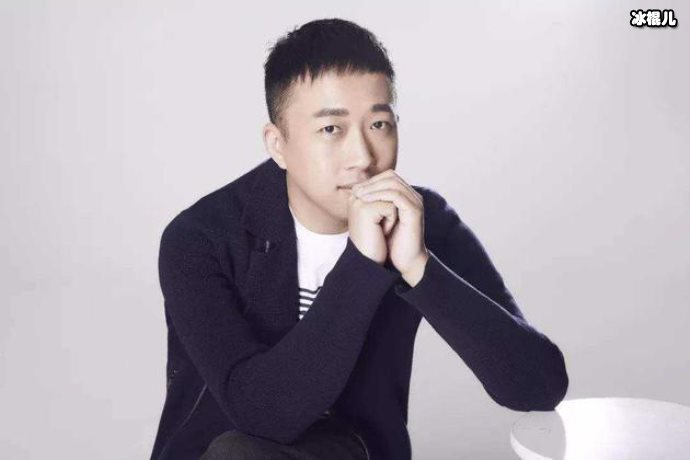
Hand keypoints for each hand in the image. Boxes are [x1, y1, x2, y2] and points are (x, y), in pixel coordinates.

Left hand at [352, 170, 428, 285]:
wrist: (404, 261)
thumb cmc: (390, 243)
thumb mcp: (378, 219)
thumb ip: (373, 204)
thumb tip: (355, 190)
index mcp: (405, 197)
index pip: (388, 177)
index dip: (371, 181)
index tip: (355, 190)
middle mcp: (412, 197)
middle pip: (391, 176)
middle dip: (371, 182)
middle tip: (356, 190)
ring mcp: (415, 203)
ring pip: (393, 183)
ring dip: (373, 187)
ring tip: (359, 195)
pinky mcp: (414, 211)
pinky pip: (396, 195)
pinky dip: (380, 195)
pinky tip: (367, 201)